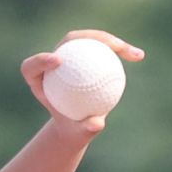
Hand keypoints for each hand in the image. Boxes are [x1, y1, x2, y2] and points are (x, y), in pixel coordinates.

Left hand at [19, 29, 144, 135]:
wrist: (78, 124)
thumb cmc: (75, 130)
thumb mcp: (81, 134)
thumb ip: (85, 129)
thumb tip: (96, 123)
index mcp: (39, 79)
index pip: (33, 66)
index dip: (40, 60)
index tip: (58, 61)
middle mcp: (53, 62)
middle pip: (68, 41)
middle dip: (88, 38)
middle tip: (109, 47)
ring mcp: (71, 55)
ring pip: (90, 40)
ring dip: (112, 40)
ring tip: (132, 52)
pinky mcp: (85, 54)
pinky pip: (104, 48)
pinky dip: (122, 50)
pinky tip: (138, 56)